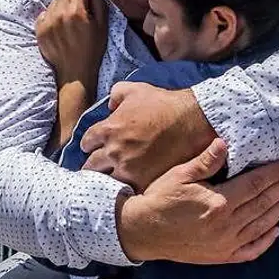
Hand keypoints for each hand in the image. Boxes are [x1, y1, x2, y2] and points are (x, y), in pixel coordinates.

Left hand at [36, 0, 108, 86]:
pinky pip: (43, 14)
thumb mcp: (103, 26)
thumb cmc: (92, 49)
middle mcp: (59, 14)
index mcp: (76, 11)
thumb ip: (99, 4)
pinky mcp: (40, 30)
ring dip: (60, 8)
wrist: (75, 72)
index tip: (86, 8)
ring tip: (67, 23)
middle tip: (77, 16)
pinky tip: (57, 27)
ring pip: (53, 4)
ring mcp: (47, 22)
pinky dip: (50, 17)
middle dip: (72, 2)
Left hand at [82, 82, 216, 190]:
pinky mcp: (144, 180)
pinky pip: (128, 189)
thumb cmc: (163, 103)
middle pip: (91, 165)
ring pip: (107, 180)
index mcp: (108, 130)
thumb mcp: (134, 89)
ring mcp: (128, 168)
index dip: (91, 144)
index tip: (95, 147)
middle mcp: (114, 151)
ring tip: (112, 178)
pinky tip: (129, 185)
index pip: (87, 143)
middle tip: (99, 166)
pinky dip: (127, 187)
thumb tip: (110, 106)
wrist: (192, 120)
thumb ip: (115, 94)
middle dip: (94, 164)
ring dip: (109, 177)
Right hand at [115, 139, 278, 263]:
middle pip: (262, 204)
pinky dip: (266, 241)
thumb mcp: (180, 175)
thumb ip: (205, 161)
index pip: (254, 184)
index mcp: (218, 202)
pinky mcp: (221, 256)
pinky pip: (250, 250)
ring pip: (261, 226)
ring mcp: (225, 243)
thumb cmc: (159, 199)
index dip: (272, 174)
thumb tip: (225, 143)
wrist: (142, 230)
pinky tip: (275, 230)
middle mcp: (227, 224)